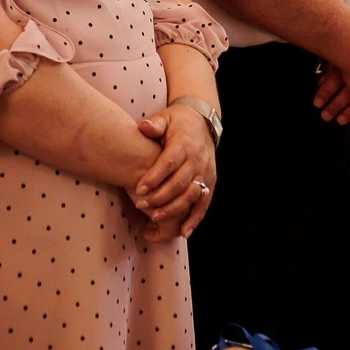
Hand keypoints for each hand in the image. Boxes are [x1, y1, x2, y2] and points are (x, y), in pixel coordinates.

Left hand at [132, 106, 216, 240]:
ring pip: (191, 196)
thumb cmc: (178, 122)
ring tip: (154, 218)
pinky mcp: (210, 183)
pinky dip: (194, 219)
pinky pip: (204, 204)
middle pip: (180, 183)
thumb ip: (155, 124)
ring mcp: (205, 173)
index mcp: (184, 144)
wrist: (203, 122)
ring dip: (174, 210)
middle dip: (160, 197)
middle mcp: (197, 160)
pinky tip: (182, 231)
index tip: (139, 190)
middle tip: (141, 205)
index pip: (169, 162)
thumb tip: (144, 127)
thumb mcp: (166, 117)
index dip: (155, 177)